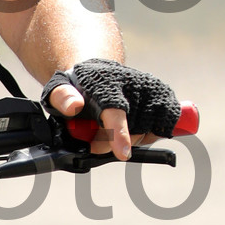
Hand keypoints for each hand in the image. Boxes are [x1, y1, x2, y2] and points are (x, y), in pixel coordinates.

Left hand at [42, 61, 183, 159]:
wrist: (99, 70)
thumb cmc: (78, 85)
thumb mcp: (59, 88)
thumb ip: (61, 97)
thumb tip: (74, 106)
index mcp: (106, 83)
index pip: (116, 111)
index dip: (119, 133)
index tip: (123, 153)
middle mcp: (134, 83)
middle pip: (131, 131)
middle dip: (111, 143)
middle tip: (94, 139)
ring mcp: (152, 89)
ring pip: (146, 133)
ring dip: (128, 138)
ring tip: (110, 127)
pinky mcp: (164, 95)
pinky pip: (162, 127)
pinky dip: (148, 134)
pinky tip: (132, 125)